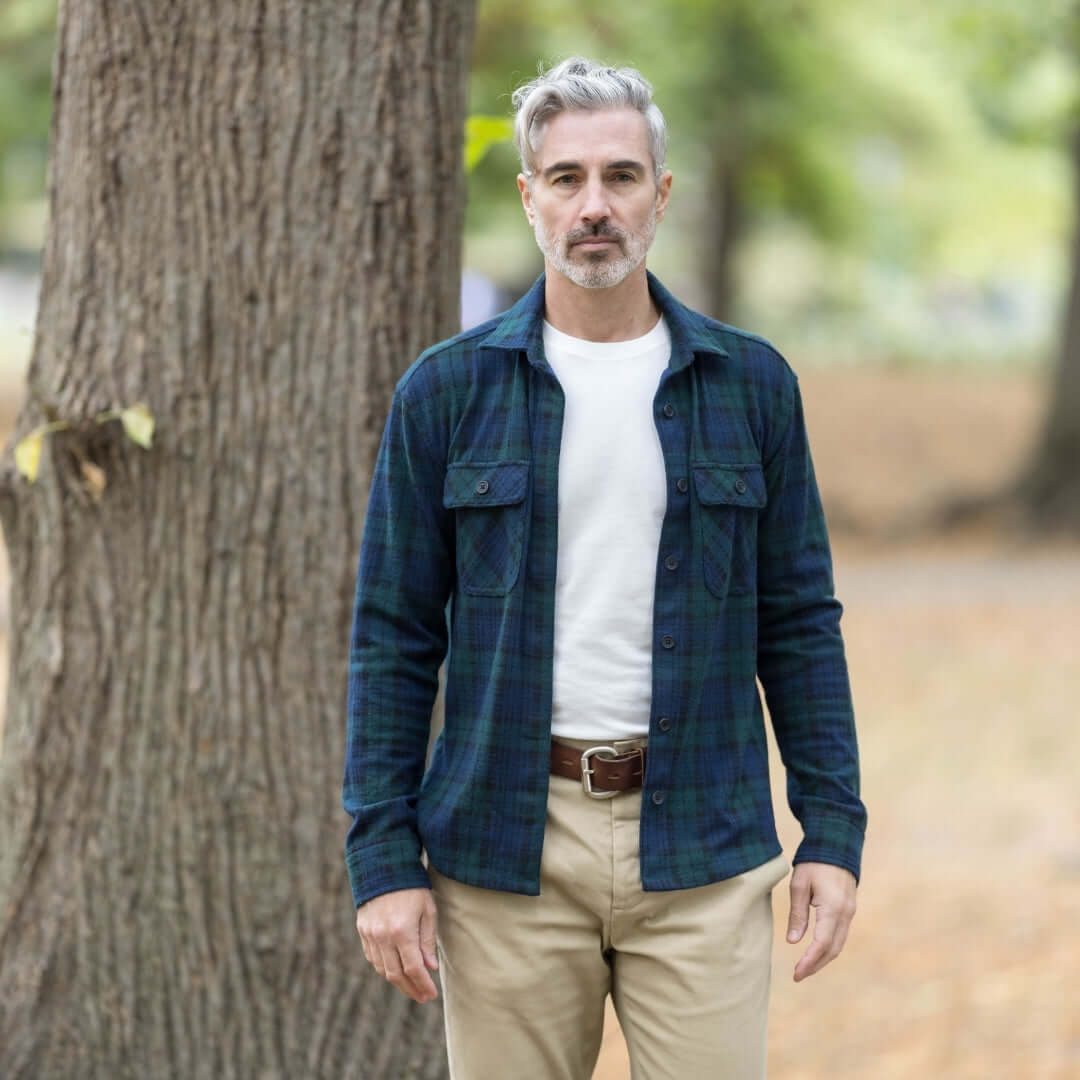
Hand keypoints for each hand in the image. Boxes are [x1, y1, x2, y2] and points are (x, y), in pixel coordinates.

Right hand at [355, 887, 439, 1002]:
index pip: (413, 968)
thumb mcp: (427, 910)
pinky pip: (372, 958)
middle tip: (423, 998)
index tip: (432, 995)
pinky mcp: (363, 931)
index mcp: (402, 931)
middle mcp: (383, 936)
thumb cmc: (412, 887)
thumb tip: (430, 968)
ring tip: (411, 988)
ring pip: (382, 969)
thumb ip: (427, 940)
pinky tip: (395, 971)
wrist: (384, 866)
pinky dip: (384, 968)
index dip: (423, 984)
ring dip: (397, 982)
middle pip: (396, 974)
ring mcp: (370, 935)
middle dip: (411, 989)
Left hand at [785, 861, 856, 981]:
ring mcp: (850, 912)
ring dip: (823, 959)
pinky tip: (816, 951)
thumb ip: (797, 914)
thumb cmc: (813, 863)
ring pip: (839, 944)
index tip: (796, 973)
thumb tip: (792, 941)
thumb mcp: (799, 885)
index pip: (822, 943)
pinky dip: (829, 948)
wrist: (836, 845)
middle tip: (798, 975)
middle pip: (833, 949)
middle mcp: (846, 914)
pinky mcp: (849, 910)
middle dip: (816, 965)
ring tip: (805, 968)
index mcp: (833, 908)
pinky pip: (841, 935)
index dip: (809, 961)